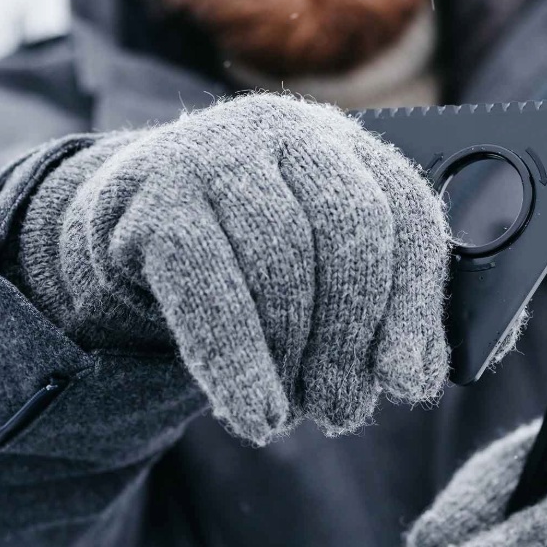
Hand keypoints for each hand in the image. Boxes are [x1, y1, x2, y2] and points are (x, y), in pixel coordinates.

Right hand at [16, 93, 450, 443]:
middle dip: (352, 333)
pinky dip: (237, 360)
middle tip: (342, 409)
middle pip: (352, 226)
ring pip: (281, 255)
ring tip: (295, 413)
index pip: (409, 213)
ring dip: (293, 351)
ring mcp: (215, 154)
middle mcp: (288, 131)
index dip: (414, 305)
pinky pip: (206, 282)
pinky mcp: (154, 199)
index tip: (407, 384)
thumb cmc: (252, 259)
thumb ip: (380, 317)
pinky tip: (254, 414)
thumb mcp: (324, 276)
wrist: (130, 230)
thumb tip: (416, 380)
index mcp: (350, 146)